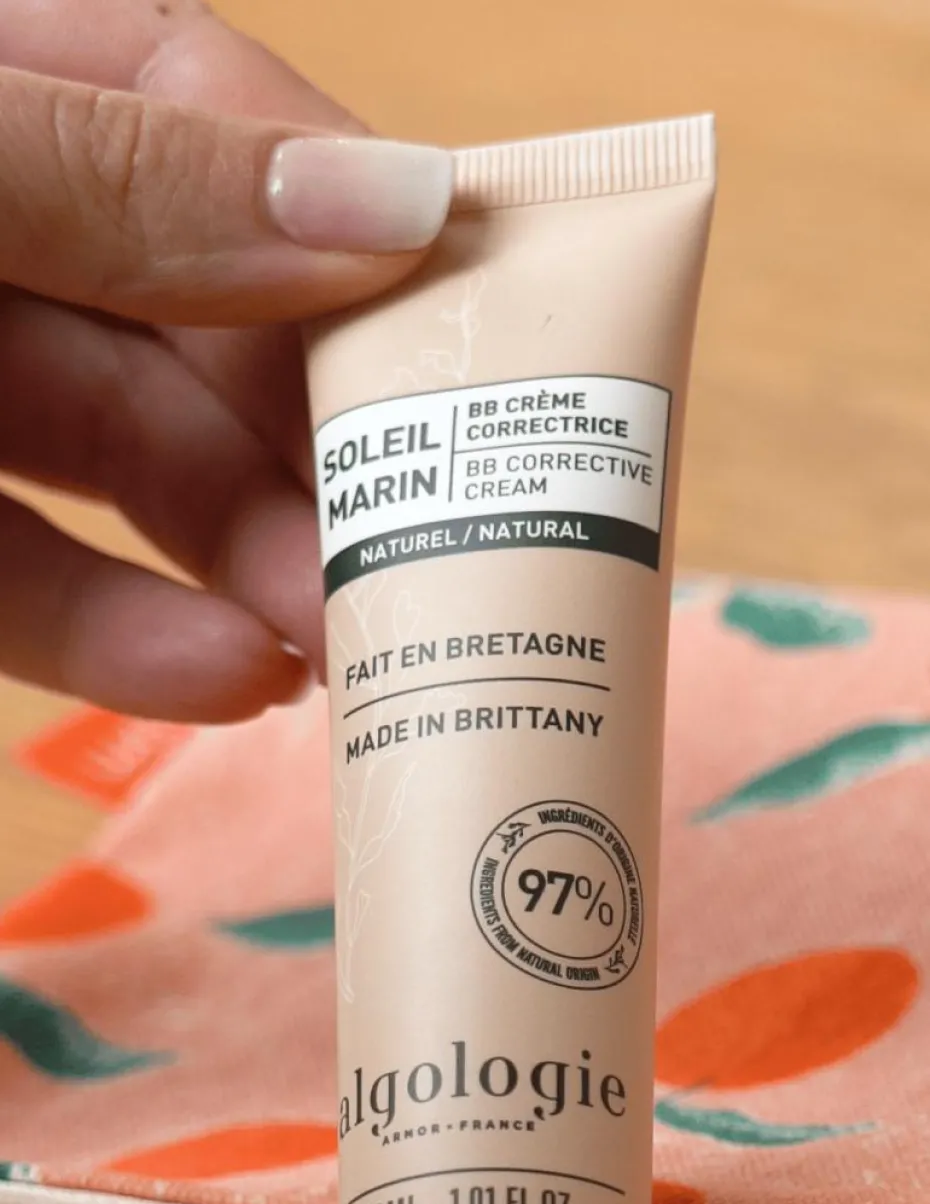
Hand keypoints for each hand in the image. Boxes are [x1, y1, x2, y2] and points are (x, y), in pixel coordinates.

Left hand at [0, 0, 451, 720]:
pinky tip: (227, 681)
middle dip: (321, 434)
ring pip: (133, 468)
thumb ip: (129, 182)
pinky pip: (29, 584)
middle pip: (205, 317)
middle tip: (436, 534)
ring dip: (255, 561)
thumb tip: (398, 208)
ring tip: (348, 636)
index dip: (347, 201)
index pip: (205, 101)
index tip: (471, 318)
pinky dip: (126, 641)